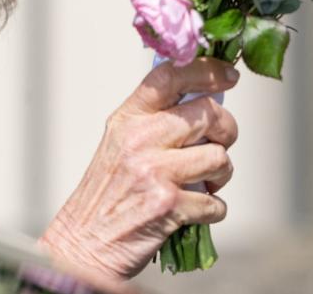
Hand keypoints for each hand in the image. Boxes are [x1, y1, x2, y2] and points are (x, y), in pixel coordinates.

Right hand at [39, 58, 239, 279]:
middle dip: (226, 130)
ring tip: (201, 184)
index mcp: (127, 119)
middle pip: (208, 113)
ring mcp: (154, 171)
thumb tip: (204, 104)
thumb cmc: (105, 196)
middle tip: (218, 145)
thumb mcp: (119, 144)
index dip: (206, 70)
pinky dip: (211, 210)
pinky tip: (191, 211)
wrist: (84, 242)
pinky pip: (215, 202)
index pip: (169, 77)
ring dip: (220, 176)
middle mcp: (139, 139)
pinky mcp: (168, 205)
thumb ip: (154, 121)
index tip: (228, 75)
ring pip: (219, 157)